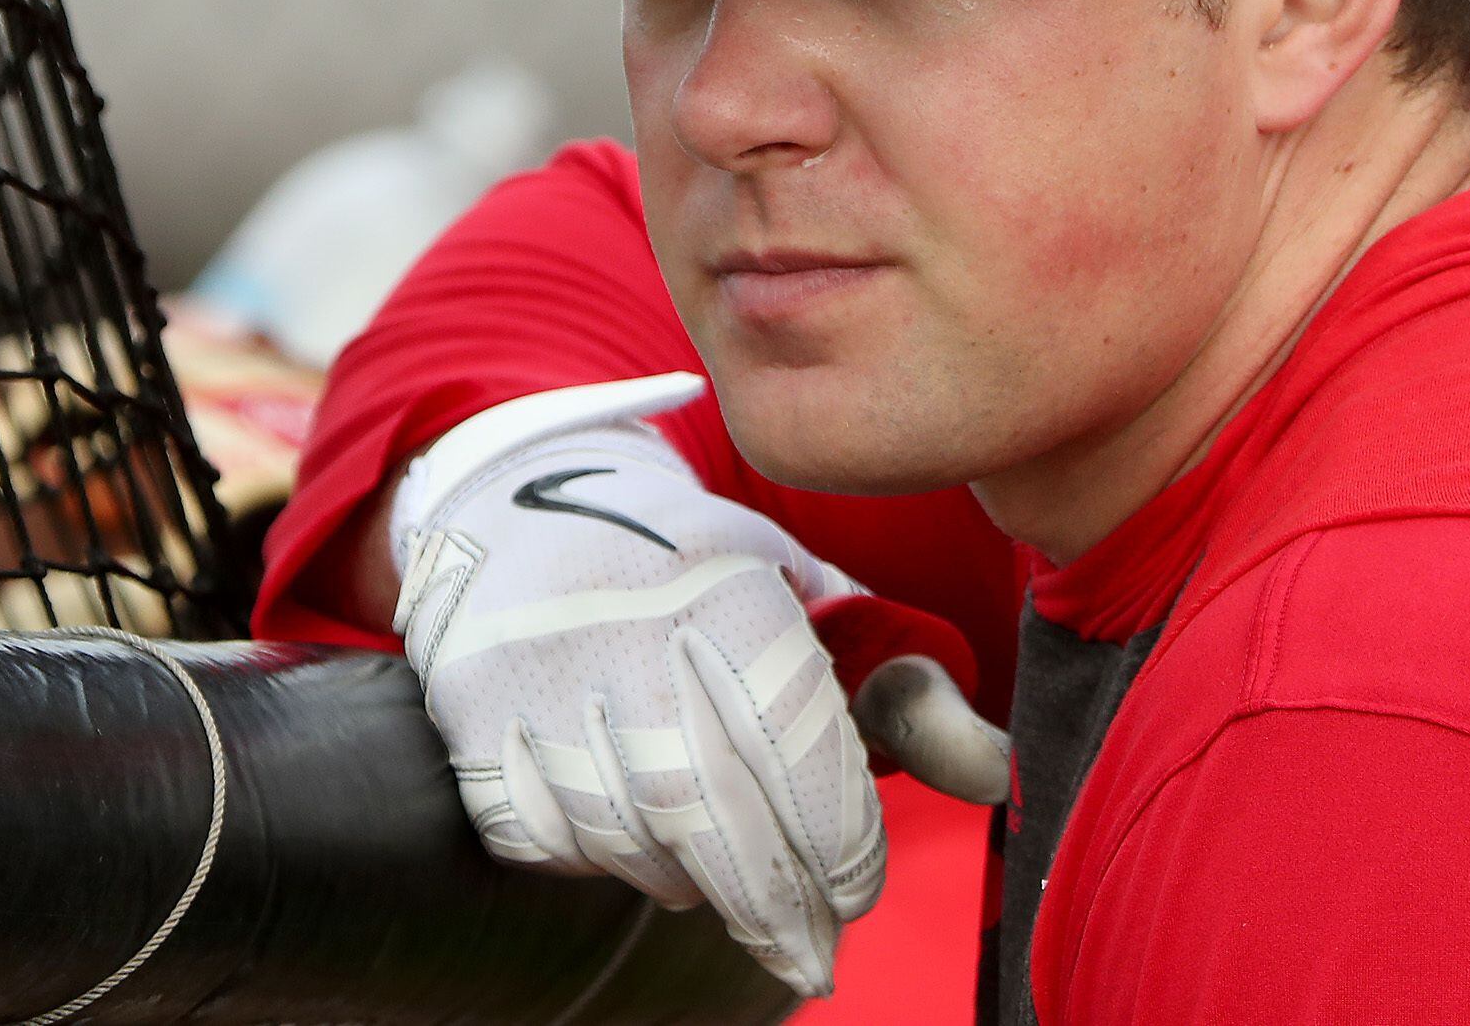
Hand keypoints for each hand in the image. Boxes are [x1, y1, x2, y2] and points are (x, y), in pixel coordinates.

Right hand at [389, 373, 1006, 996]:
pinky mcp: (475, 721)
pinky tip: (634, 838)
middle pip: (713, 818)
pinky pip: (547, 838)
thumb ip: (901, 687)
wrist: (518, 512)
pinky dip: (597, 856)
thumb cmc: (696, 573)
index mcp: (727, 592)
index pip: (798, 752)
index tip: (855, 891)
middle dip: (777, 906)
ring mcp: (540, 680)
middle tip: (813, 957)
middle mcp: (628, 631)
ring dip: (691, 883)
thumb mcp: (805, 597)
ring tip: (726, 883)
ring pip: (631, 842)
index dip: (840, 844)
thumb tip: (994, 774)